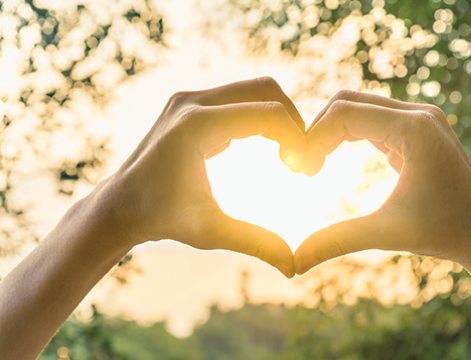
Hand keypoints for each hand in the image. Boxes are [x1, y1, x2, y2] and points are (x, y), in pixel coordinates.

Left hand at [97, 77, 304, 277]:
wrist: (120, 206)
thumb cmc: (161, 219)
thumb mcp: (210, 232)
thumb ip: (255, 243)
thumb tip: (293, 267)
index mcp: (196, 126)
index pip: (267, 113)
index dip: (295, 138)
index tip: (302, 171)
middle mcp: (191, 102)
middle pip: (265, 89)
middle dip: (292, 120)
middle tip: (299, 159)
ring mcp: (189, 99)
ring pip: (254, 91)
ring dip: (278, 118)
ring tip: (287, 157)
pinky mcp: (191, 105)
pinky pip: (239, 100)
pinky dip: (260, 118)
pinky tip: (267, 150)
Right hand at [295, 90, 470, 273]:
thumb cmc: (443, 232)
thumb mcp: (385, 233)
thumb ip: (337, 240)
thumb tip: (295, 262)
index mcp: (414, 128)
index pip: (344, 113)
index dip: (314, 138)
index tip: (301, 172)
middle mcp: (418, 114)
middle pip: (348, 102)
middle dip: (318, 131)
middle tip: (301, 167)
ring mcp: (420, 119)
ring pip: (359, 107)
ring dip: (331, 132)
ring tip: (313, 164)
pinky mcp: (418, 129)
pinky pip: (373, 119)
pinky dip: (348, 134)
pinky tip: (333, 158)